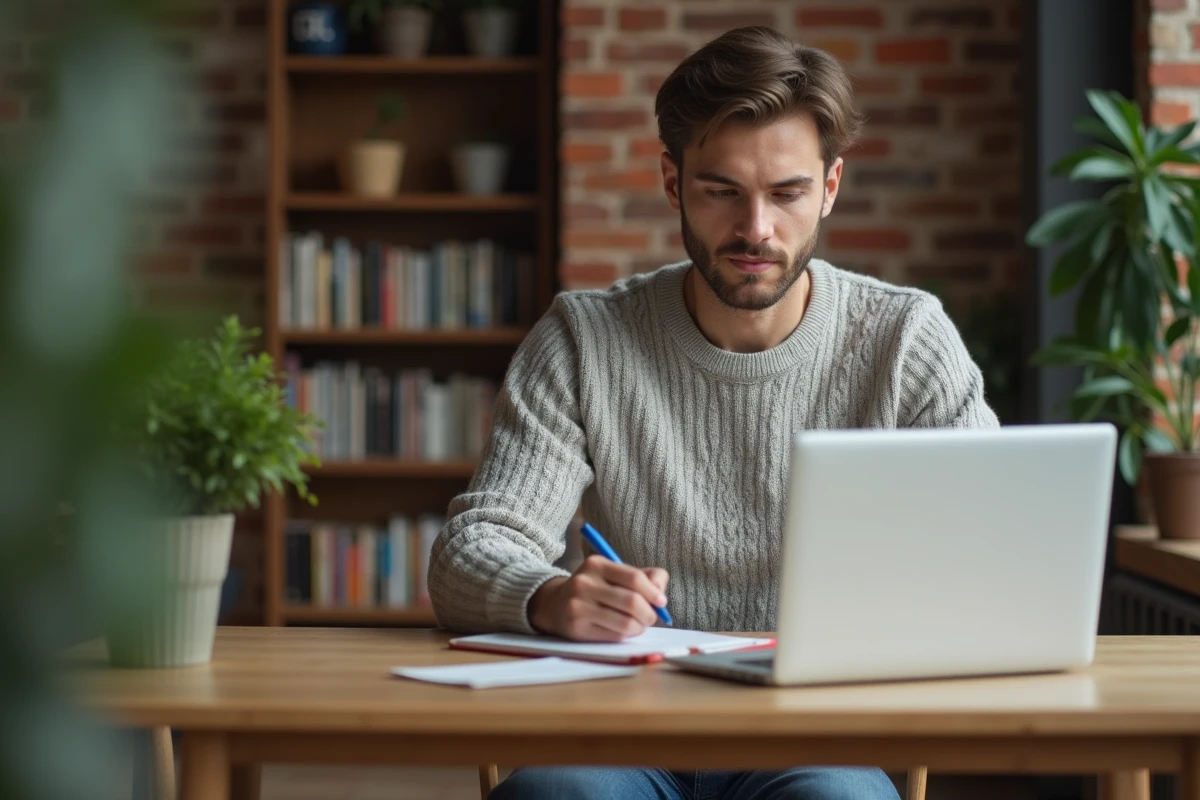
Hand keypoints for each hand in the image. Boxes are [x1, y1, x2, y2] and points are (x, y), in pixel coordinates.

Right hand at [527, 556, 669, 641]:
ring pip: (626, 623)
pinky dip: (626, 635)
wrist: (554, 604)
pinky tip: (623, 630)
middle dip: (649, 613)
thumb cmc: (594, 589)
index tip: (661, 601)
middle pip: (632, 602)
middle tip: (652, 617)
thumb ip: (644, 577)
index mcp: (596, 564)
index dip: (653, 592)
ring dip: (640, 627)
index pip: (634, 578)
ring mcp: (578, 607)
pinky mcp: (577, 628)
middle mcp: (584, 583)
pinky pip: (614, 636)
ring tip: (639, 624)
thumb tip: (660, 592)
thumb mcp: (614, 574)